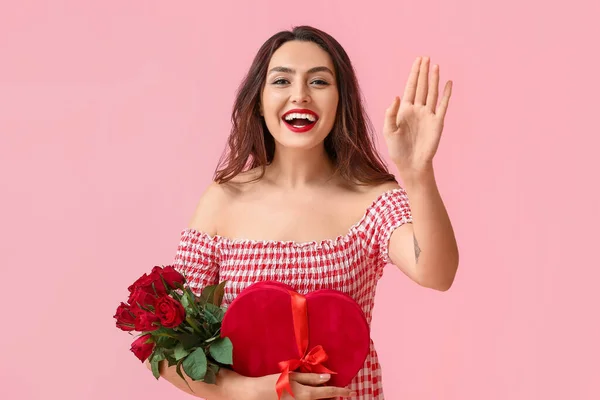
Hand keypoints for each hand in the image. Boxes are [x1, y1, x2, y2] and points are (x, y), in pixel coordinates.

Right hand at [249, 372, 355, 399]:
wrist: (255, 395)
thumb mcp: (292, 376)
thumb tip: (328, 378)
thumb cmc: (273, 383)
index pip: (329, 392)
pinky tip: (312, 396)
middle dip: (333, 397)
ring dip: (323, 399)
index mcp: (306, 394)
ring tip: (327, 394)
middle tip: (340, 393)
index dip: (341, 391)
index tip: (351, 391)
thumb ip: (311, 378)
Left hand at [383, 56, 452, 176]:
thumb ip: (390, 114)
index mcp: (405, 110)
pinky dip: (446, 94)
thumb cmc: (397, 149)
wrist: (411, 164)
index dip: (414, 74)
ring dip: (434, 80)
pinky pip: (443, 105)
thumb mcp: (389, 131)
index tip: (417, 61)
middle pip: (422, 86)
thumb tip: (396, 97)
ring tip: (435, 66)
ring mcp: (428, 115)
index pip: (410, 87)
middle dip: (423, 72)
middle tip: (426, 57)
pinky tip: (448, 83)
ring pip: (432, 93)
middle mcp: (417, 110)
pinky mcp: (437, 122)